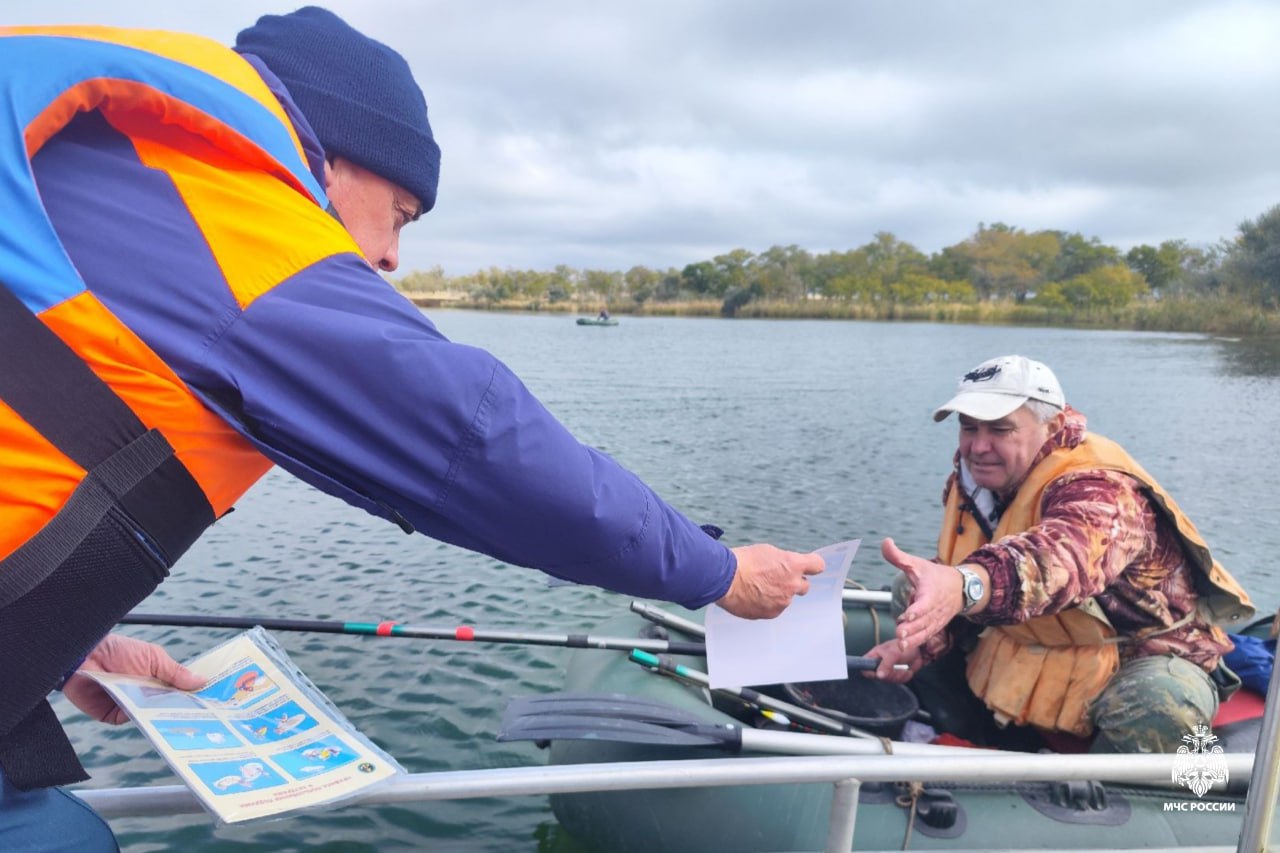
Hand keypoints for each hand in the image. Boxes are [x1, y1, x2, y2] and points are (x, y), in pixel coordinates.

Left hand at [63, 634, 205, 723]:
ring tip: (180, 719)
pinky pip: (132, 720)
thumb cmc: (119, 651)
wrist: (85, 656)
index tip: (210, 702)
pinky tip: (152, 716)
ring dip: (162, 715)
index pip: (178, 691)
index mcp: (156, 679)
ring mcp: (129, 706)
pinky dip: (141, 718)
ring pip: (151, 715)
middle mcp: (144, 694)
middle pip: (167, 706)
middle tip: (201, 718)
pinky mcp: (113, 715)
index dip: (192, 696)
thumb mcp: (154, 658)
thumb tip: (202, 681)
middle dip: (181, 710)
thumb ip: (176, 673)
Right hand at [716, 544, 824, 618]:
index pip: (818, 565)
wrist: (724, 579)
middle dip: (794, 583)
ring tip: (758, 587)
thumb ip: (784, 561)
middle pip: (805, 586)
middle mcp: (792, 585)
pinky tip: (753, 597)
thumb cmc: (743, 561)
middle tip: (778, 578)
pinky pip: (774, 609)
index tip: (809, 567)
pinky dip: (767, 604)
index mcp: (793, 565)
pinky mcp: (771, 614)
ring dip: (778, 594)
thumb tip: (787, 567)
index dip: (813, 566)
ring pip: (786, 598)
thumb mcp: (767, 552)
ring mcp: (783, 602)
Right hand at [862, 638, 923, 683]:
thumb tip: (878, 676)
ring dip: (899, 675)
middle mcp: (878, 664)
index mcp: (873, 656)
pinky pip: (898, 682)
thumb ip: (885, 665)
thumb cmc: (903, 646)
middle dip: (889, 675)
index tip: (879, 673)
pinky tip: (907, 670)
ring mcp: (887, 670)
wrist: (918, 649)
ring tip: (904, 667)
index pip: (864, 668)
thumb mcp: (893, 654)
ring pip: (889, 681)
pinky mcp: (896, 675)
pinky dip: (904, 677)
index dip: (869, 672)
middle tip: (896, 667)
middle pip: (878, 678)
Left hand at [881, 537, 962, 652]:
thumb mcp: (917, 564)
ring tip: (901, 644)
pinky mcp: (935, 627)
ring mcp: (936, 619)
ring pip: (925, 631)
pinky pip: (927, 636)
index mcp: (931, 592)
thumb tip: (885, 542)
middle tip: (899, 634)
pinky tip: (905, 646)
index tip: (908, 615)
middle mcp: (935, 608)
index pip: (925, 602)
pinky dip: (917, 642)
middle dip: (912, 628)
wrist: (961, 588)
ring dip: (913, 638)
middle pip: (924, 620)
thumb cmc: (936, 576)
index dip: (917, 610)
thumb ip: (898, 556)